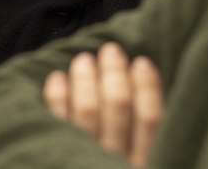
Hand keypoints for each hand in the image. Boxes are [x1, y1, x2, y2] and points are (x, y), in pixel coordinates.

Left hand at [42, 43, 163, 166]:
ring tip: (85, 59)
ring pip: (87, 111)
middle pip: (118, 108)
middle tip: (110, 51)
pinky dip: (57, 97)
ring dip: (86, 79)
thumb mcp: (151, 164)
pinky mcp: (54, 160)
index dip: (148, 87)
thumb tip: (144, 84)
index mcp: (146, 165)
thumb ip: (147, 139)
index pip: (152, 120)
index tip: (142, 62)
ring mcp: (83, 161)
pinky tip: (57, 79)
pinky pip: (55, 123)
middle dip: (114, 73)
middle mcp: (115, 163)